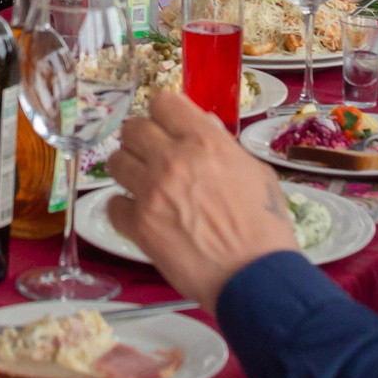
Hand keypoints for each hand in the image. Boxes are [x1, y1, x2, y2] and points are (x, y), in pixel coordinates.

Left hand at [106, 93, 296, 311]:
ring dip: (128, 169)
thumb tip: (203, 129)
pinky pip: (113, 204)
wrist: (255, 275)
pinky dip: (124, 209)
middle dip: (141, 138)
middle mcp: (172, 159)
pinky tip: (140, 215)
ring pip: (115, 161)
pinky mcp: (139, 225)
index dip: (164, 113)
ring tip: (142, 182)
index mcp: (204, 141)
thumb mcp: (255, 172)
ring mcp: (151, 192)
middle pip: (133, 127)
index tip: (167, 124)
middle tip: (151, 153)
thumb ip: (224, 147)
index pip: (163, 102)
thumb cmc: (264, 226)